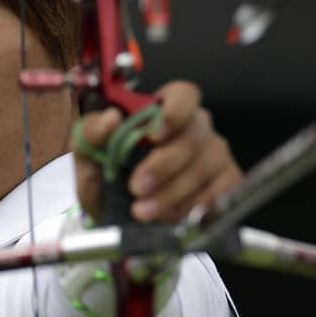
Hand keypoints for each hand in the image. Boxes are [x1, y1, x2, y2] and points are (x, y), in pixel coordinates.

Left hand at [74, 80, 242, 223]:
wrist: (118, 221)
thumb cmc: (108, 180)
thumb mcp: (89, 158)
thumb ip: (92, 133)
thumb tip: (111, 119)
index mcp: (163, 110)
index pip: (184, 94)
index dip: (175, 110)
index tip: (155, 135)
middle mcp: (195, 128)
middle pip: (193, 135)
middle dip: (164, 165)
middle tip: (138, 187)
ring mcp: (214, 155)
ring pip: (203, 168)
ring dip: (172, 193)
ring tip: (143, 212)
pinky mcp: (226, 183)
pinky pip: (218, 193)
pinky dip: (191, 208)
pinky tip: (169, 217)